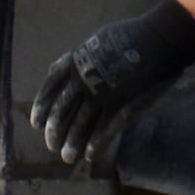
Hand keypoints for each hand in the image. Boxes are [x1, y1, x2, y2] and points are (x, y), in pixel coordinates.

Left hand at [30, 0, 194, 174]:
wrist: (158, 40)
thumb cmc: (130, 36)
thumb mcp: (95, 41)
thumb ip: (78, 58)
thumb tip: (60, 67)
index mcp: (74, 63)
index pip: (49, 90)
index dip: (41, 108)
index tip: (36, 123)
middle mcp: (82, 82)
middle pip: (61, 113)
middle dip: (54, 133)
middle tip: (51, 146)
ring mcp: (101, 97)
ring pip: (79, 127)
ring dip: (71, 145)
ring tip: (67, 158)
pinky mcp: (121, 109)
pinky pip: (103, 132)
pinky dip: (95, 146)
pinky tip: (90, 156)